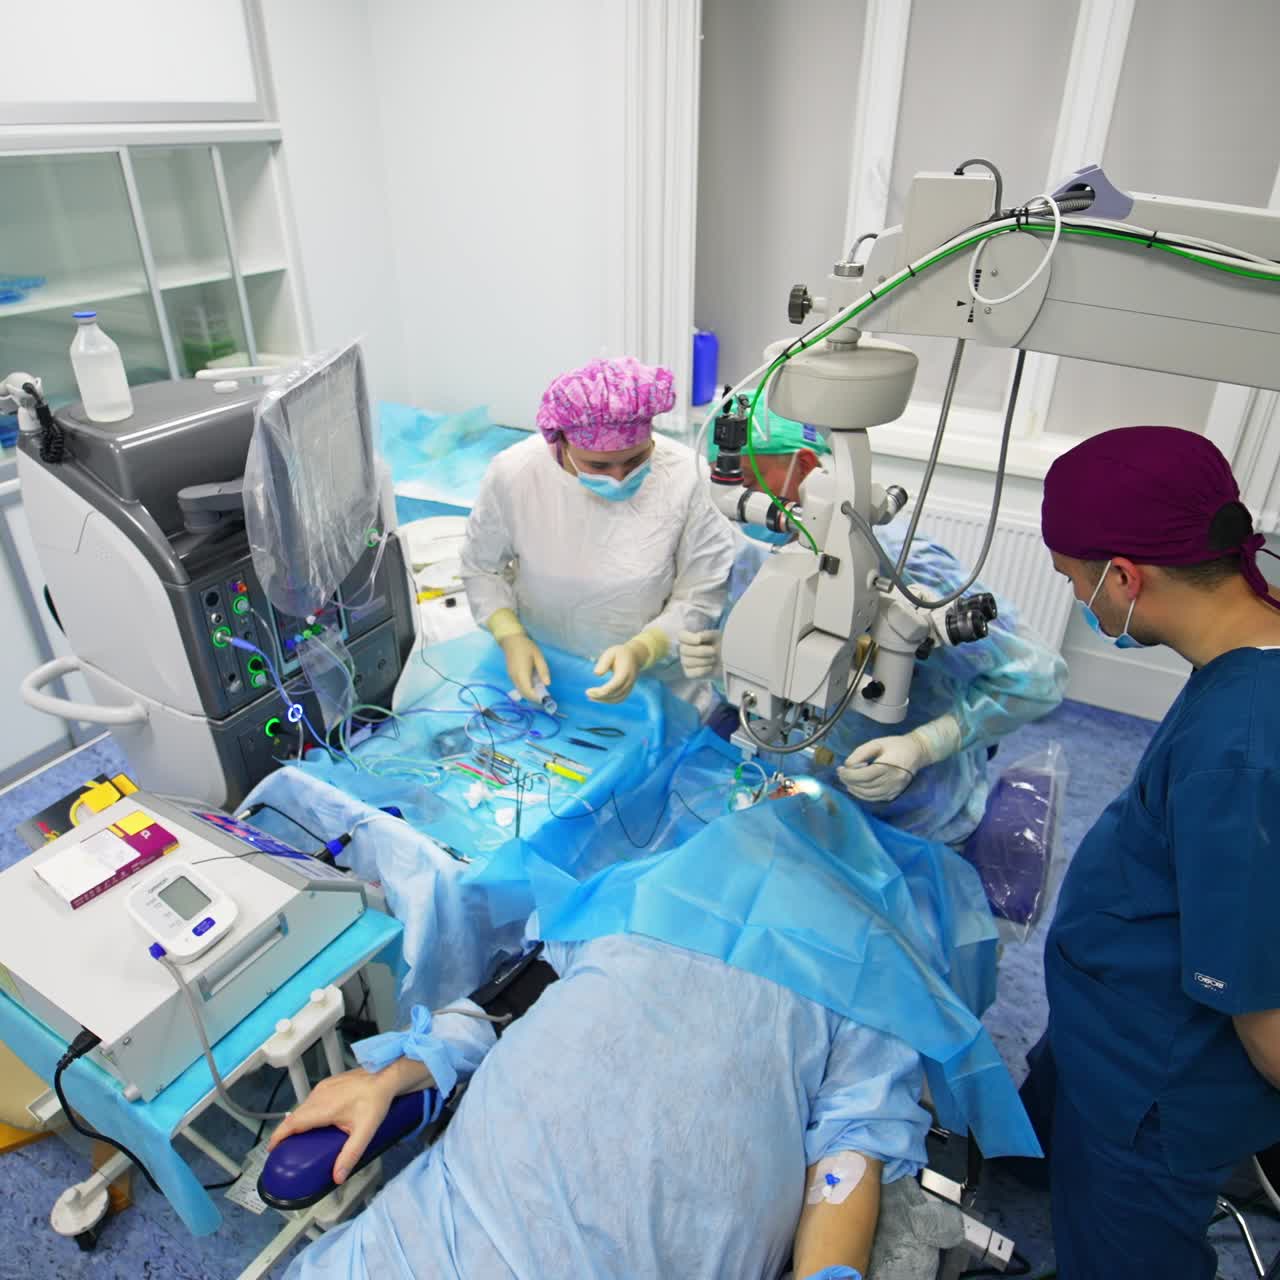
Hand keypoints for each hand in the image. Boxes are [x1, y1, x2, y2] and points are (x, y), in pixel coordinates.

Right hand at [267, 1067, 397, 1185]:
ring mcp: (323, 1087)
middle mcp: (319, 1095)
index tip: (271, 1149)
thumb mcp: (365, 1132)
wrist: (385, 1075)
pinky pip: (311, 1100)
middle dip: (286, 1132)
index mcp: (324, 1107)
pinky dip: (307, 1112)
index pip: (293, 1123)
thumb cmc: (376, 1101)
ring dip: (297, 1121)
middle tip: (284, 1149)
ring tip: (297, 1138)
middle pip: (295, 1116)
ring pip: (303, 1107)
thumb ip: (350, 1155)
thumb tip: (337, 1177)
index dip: (279, 1136)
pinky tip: (314, 1121)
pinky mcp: (328, 1083)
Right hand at [499, 633, 549, 702]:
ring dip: (530, 694)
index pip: (528, 692)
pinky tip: (534, 685)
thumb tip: (548, 684)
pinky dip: (527, 689)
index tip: (545, 699)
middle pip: (524, 694)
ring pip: (521, 691)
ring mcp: (512, 677)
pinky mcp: (511, 676)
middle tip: (545, 696)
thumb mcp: (538, 657)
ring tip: (541, 691)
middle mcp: (515, 678)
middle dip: (534, 698)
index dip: (536, 697)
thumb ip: (543, 671)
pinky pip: (519, 686)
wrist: (511, 640)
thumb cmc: (526, 647)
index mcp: (522, 674)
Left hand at [587, 639, 645, 702]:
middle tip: (587, 693)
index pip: (614, 686)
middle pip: (614, 694)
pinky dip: (609, 700)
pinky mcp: (628, 690)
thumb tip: (597, 674)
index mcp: (625, 672)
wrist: (635, 656)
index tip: (588, 691)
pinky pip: (619, 699)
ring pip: (617, 699)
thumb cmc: (620, 653)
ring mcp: (630, 687)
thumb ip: (604, 662)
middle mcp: (629, 681)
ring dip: (604, 700)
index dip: (601, 691)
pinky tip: (598, 698)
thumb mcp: (611, 652)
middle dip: (600, 696)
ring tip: (590, 697)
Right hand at [678, 629, 720, 678]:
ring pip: (688, 661)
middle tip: (714, 651)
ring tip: (714, 659)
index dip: (688, 638)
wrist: (726, 658)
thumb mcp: (716, 636)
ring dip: (704, 660)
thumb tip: (699, 637)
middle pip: (684, 650)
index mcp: (688, 637)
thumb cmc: (719, 644)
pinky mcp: (689, 672)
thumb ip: (708, 635)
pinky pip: (691, 673)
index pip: (681, 636)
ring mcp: (685, 661)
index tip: (699, 640)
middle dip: (701, 651)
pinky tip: (710, 667)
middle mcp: (684, 649)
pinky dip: (703, 670)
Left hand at [837, 733, 928, 802]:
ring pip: (869, 795)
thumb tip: (847, 765)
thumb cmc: (895, 745)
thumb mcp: (876, 743)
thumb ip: (860, 753)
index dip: (849, 775)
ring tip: (847, 781)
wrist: (916, 752)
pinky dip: (863, 795)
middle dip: (849, 781)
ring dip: (855, 790)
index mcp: (888, 766)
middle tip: (841, 774)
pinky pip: (876, 798)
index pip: (864, 776)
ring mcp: (894, 789)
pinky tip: (856, 788)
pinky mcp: (895, 794)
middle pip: (865, 786)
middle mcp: (892, 781)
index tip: (840, 769)